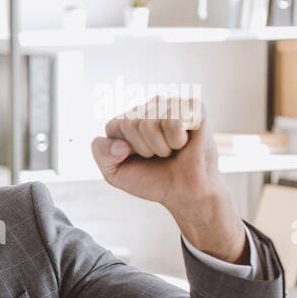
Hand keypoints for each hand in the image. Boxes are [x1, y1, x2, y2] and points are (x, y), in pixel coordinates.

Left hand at [91, 96, 246, 262]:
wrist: (186, 193)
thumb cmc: (152, 179)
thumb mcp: (115, 172)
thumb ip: (101, 154)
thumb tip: (119, 144)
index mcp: (127, 119)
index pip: (113, 126)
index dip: (124, 151)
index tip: (139, 158)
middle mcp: (149, 107)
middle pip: (131, 123)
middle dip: (144, 149)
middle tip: (159, 155)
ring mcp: (172, 104)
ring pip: (151, 123)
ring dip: (162, 147)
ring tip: (172, 149)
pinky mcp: (194, 107)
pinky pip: (174, 122)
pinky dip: (177, 140)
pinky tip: (185, 142)